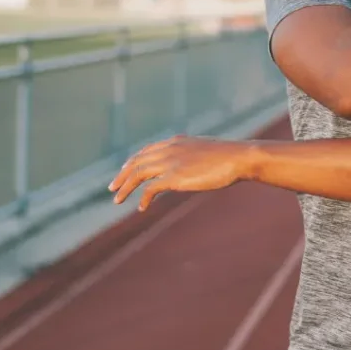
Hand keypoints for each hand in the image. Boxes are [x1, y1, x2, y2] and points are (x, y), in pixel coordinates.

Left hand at [108, 135, 248, 210]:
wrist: (238, 157)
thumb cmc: (228, 156)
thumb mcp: (205, 151)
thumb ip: (192, 156)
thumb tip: (192, 165)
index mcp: (176, 141)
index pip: (146, 150)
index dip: (133, 161)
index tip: (125, 171)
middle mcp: (169, 149)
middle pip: (137, 161)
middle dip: (122, 175)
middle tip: (112, 187)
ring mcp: (170, 162)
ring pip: (138, 173)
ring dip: (125, 187)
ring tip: (117, 199)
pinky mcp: (174, 177)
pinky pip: (150, 189)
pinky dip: (143, 198)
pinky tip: (141, 208)